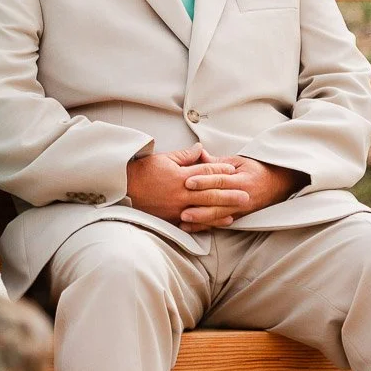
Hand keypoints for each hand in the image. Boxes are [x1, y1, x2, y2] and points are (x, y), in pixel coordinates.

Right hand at [126, 144, 246, 232]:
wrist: (123, 188)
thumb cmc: (142, 171)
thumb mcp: (163, 158)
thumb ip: (184, 156)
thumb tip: (200, 149)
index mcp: (180, 177)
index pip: (205, 172)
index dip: (220, 170)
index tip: (232, 170)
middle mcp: (181, 193)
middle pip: (211, 193)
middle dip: (230, 193)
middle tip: (246, 194)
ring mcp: (177, 208)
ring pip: (206, 209)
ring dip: (225, 208)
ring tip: (239, 208)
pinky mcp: (172, 219)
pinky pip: (195, 221)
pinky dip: (211, 222)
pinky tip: (222, 221)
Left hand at [187, 153, 307, 221]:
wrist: (278, 185)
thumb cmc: (255, 170)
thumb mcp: (238, 162)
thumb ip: (217, 161)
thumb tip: (198, 152)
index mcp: (242, 180)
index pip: (221, 181)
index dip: (204, 181)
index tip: (187, 181)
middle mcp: (242, 197)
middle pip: (218, 201)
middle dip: (199, 204)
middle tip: (181, 206)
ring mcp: (241, 210)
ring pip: (218, 216)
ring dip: (200, 219)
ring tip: (183, 219)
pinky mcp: (239, 218)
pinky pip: (220, 224)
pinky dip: (205, 226)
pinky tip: (191, 228)